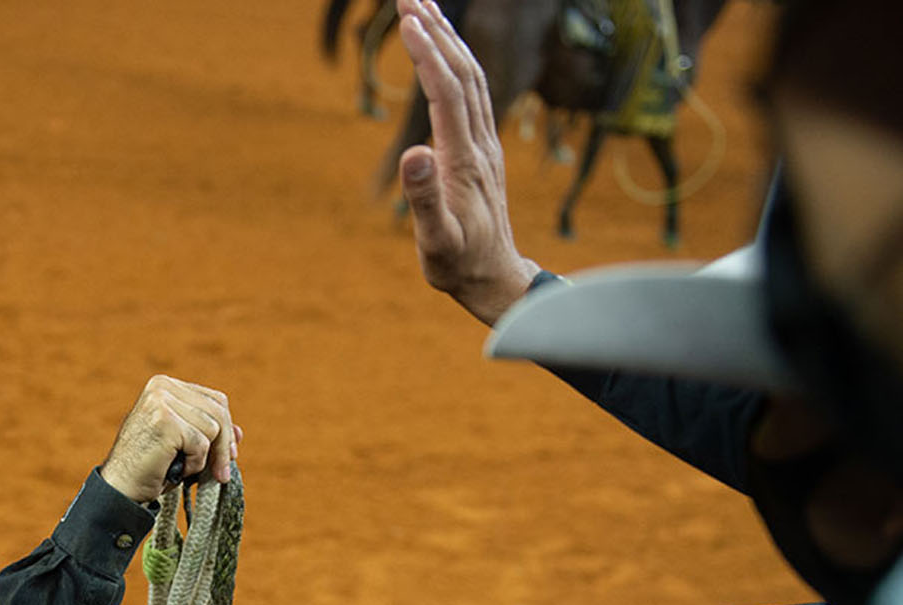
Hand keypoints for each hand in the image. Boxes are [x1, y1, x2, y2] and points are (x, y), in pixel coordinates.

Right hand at [101, 375, 240, 503]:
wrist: (120, 487)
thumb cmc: (150, 467)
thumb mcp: (184, 445)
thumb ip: (209, 433)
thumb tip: (240, 433)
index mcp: (165, 385)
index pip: (215, 399)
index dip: (227, 429)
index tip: (229, 455)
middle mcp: (162, 386)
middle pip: (218, 411)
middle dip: (224, 445)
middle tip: (222, 473)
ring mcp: (161, 401)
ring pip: (212, 428)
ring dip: (203, 457)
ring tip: (180, 466)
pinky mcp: (165, 421)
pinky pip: (201, 444)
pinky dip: (193, 463)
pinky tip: (174, 469)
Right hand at [395, 0, 539, 325]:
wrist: (495, 279)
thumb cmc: (459, 264)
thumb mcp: (436, 241)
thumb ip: (423, 200)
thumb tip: (413, 154)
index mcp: (464, 160)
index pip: (447, 93)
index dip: (428, 55)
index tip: (407, 21)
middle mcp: (480, 144)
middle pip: (463, 73)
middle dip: (437, 32)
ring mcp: (485, 145)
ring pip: (472, 79)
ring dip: (449, 40)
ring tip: (424, 9)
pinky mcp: (484, 151)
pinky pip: (473, 95)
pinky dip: (457, 64)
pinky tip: (446, 54)